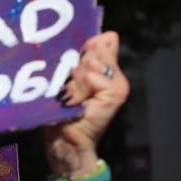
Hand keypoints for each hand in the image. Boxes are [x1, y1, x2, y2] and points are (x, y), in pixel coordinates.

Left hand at [46, 31, 129, 175]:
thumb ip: (81, 61)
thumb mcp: (68, 83)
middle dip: (75, 68)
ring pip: (91, 63)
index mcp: (106, 70)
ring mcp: (118, 85)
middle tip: (69, 91)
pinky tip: (76, 103)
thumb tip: (103, 36)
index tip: (70, 73)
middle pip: (94, 49)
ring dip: (74, 81)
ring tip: (71, 99)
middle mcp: (116, 77)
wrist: (66, 145)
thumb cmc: (61, 116)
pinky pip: (92, 76)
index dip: (81, 51)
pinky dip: (78, 89)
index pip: (101, 41)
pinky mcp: (116, 93)